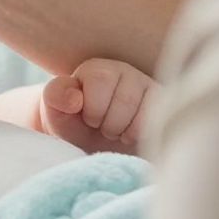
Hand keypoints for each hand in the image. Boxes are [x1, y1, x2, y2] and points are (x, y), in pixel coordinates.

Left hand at [40, 57, 156, 152]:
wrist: (93, 149)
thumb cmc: (74, 126)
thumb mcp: (55, 111)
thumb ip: (55, 96)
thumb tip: (76, 98)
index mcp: (97, 69)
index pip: (101, 80)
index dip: (93, 108)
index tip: (86, 118)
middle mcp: (124, 72)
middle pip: (125, 98)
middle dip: (109, 123)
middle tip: (101, 128)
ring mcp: (146, 88)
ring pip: (144, 112)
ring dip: (124, 131)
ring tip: (115, 132)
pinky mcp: (162, 105)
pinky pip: (158, 120)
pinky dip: (140, 135)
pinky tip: (129, 136)